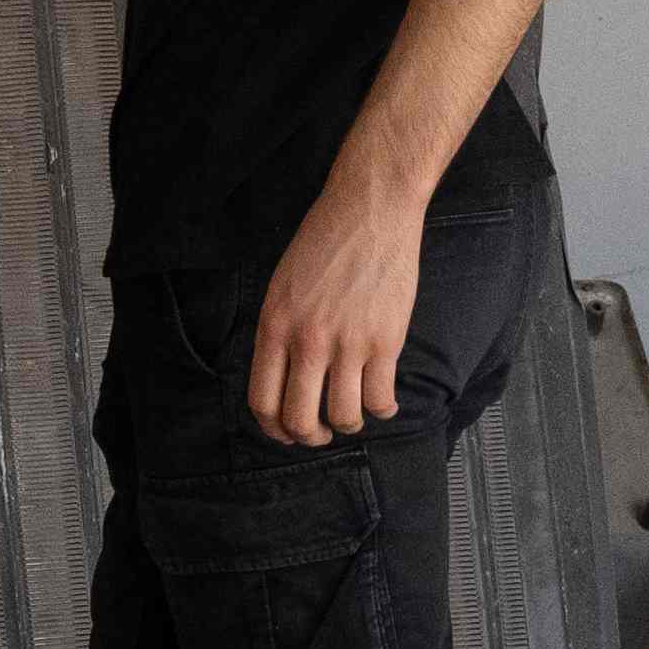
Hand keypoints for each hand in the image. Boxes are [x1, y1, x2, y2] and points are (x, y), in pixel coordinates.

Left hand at [249, 168, 430, 448]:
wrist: (370, 210)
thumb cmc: (325, 240)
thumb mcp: (282, 285)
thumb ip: (279, 331)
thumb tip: (284, 377)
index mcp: (274, 326)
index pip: (263, 401)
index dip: (274, 429)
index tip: (287, 433)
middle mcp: (307, 341)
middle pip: (300, 420)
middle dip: (310, 438)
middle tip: (321, 434)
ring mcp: (348, 344)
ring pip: (344, 416)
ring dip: (348, 425)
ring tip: (353, 415)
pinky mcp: (385, 341)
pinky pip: (381, 398)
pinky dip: (383, 410)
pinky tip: (383, 401)